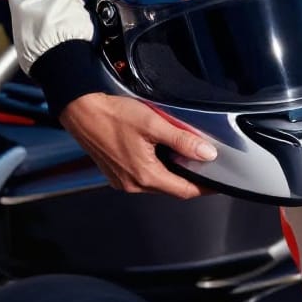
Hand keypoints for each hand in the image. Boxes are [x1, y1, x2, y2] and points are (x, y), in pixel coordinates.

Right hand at [60, 92, 216, 199]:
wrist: (82, 111)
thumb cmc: (114, 115)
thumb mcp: (154, 124)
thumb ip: (182, 140)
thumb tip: (207, 154)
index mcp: (144, 176)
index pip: (183, 190)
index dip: (204, 187)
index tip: (219, 182)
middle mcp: (132, 185)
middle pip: (171, 187)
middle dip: (190, 177)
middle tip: (207, 164)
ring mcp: (123, 180)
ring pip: (158, 181)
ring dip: (173, 171)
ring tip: (188, 154)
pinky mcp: (117, 173)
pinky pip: (144, 175)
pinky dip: (159, 167)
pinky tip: (163, 151)